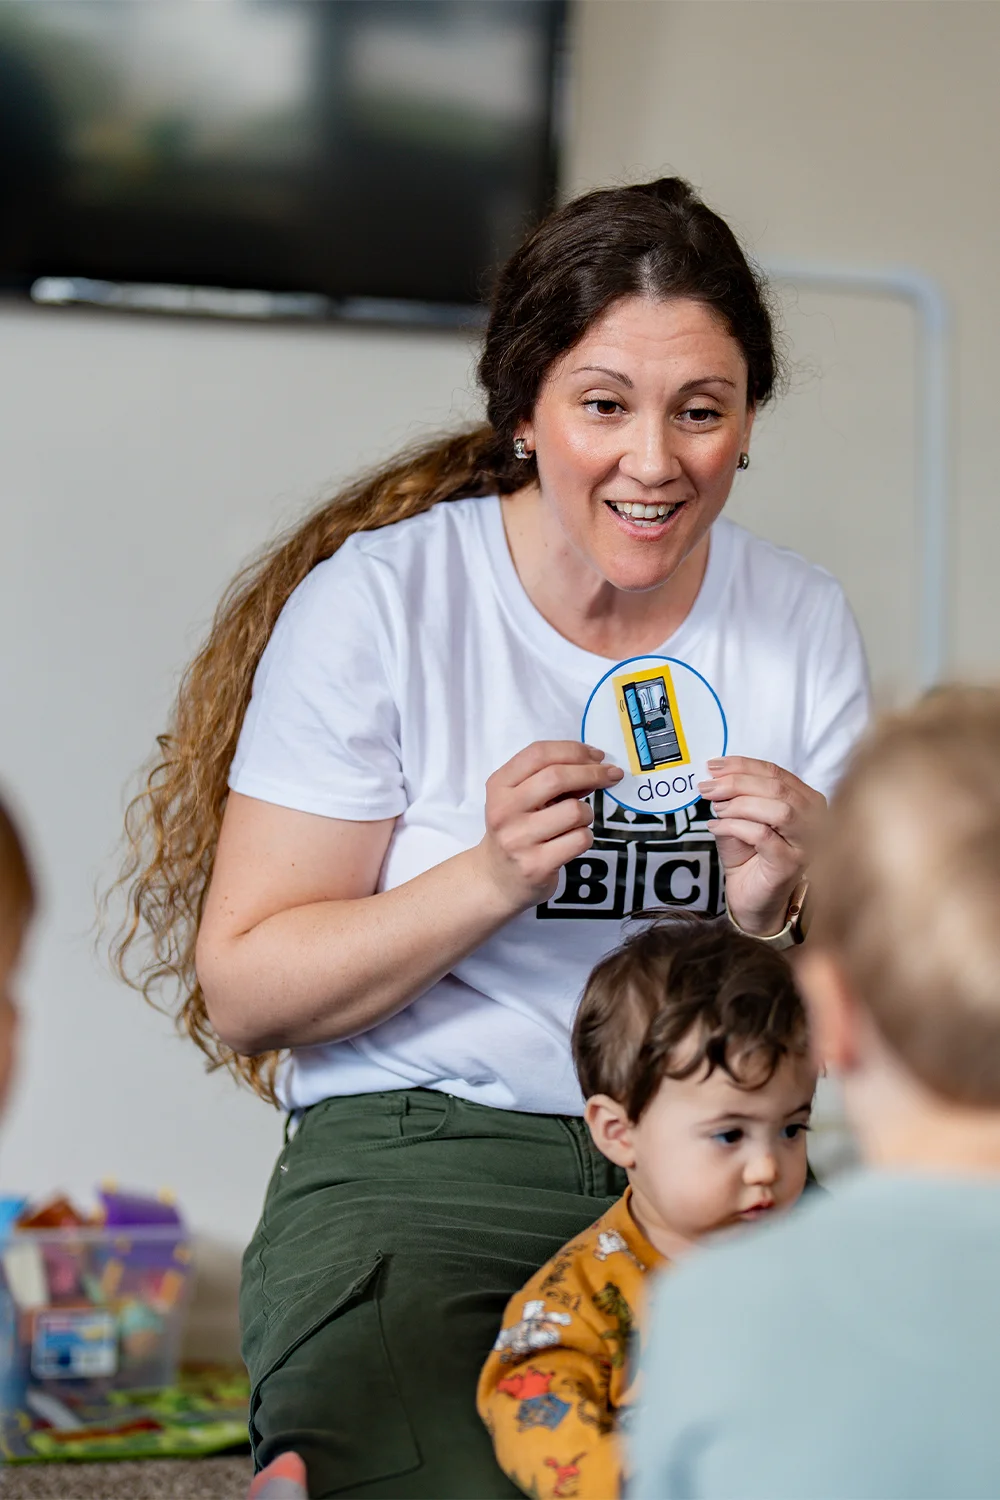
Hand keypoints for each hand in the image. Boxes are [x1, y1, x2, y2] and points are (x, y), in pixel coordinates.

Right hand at [475, 741, 623, 913]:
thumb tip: (594, 766)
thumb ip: (550, 780)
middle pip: (557, 777)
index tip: (597, 755)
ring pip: (574, 811)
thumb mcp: (521, 799)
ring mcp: (518, 840)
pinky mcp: (536, 865)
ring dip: (587, 813)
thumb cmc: (517, 832)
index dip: (574, 750)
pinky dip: (585, 837)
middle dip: (592, 772)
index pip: (539, 754)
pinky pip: (579, 839)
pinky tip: (572, 841)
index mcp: (499, 786)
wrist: (496, 879)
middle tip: (611, 775)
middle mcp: (504, 811)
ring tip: (577, 821)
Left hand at [698, 757, 824, 936]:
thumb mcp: (740, 818)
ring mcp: (807, 843)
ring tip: (716, 809)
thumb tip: (715, 776)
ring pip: (778, 809)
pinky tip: (716, 827)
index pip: (775, 772)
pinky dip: (734, 826)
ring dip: (739, 804)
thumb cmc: (750, 856)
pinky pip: (762, 835)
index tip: (713, 766)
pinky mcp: (791, 863)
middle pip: (777, 787)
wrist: (752, 898)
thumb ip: (735, 796)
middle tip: (707, 787)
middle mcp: (814, 819)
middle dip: (736, 782)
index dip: (742, 766)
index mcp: (805, 800)